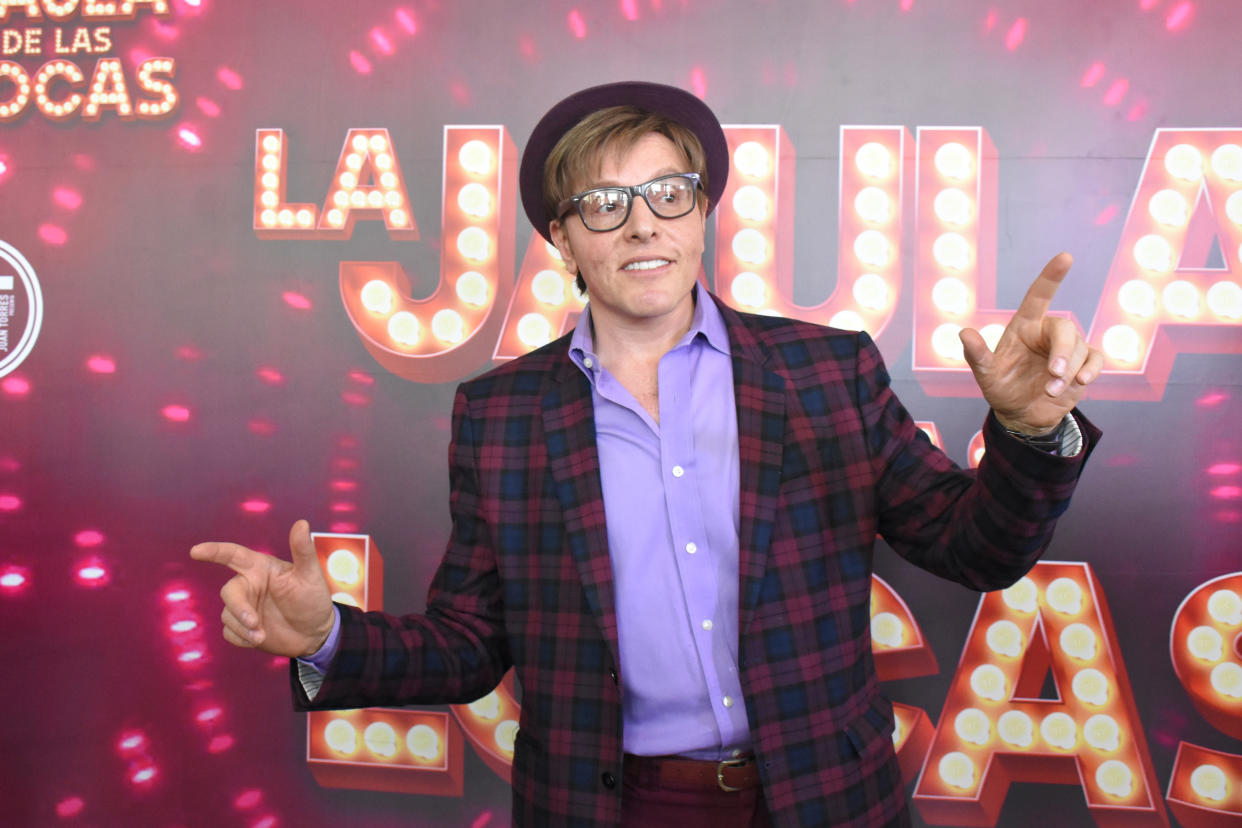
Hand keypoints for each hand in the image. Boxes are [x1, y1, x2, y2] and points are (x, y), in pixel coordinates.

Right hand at [190, 520, 335, 657]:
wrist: (315, 633)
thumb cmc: (313, 599)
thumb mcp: (310, 575)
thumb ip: (303, 551)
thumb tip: (302, 523)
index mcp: (261, 568)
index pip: (233, 555)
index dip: (214, 551)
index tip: (196, 551)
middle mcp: (249, 586)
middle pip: (229, 592)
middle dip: (239, 608)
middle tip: (255, 623)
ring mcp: (244, 607)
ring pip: (227, 615)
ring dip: (243, 628)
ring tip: (262, 635)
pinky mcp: (241, 628)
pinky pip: (230, 633)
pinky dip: (241, 639)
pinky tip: (259, 640)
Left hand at [960, 253, 1102, 434]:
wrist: (1021, 415)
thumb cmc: (1002, 388)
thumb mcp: (985, 374)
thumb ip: (977, 354)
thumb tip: (963, 333)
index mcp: (1025, 326)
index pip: (1039, 296)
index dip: (1051, 277)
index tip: (1065, 257)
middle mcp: (1047, 333)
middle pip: (1065, 328)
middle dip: (1062, 352)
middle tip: (1054, 374)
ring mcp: (1068, 348)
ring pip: (1079, 349)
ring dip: (1067, 372)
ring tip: (1049, 390)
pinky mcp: (1083, 364)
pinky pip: (1095, 359)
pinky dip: (1090, 370)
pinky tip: (1080, 382)